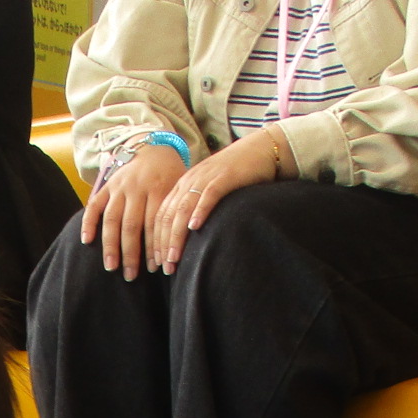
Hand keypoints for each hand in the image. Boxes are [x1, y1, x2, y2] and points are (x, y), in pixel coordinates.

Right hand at [80, 144, 186, 278]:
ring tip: (111, 266)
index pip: (154, 224)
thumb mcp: (180, 188)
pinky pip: (94, 205)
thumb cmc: (170, 175)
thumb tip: (177, 246)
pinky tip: (86, 241)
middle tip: (130, 276)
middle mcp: (137, 188)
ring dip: (110, 245)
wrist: (154, 148)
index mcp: (158, 188)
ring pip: (112, 219)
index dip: (153, 247)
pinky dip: (88, 223)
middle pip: (131, 226)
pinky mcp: (106, 186)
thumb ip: (176, 211)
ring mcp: (119, 187)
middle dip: (130, 253)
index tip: (155, 268)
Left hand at [151, 127, 291, 273]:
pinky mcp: (225, 177)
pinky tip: (194, 227)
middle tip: (164, 267)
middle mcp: (190, 181)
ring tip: (174, 256)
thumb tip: (187, 237)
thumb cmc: (236, 175)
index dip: (156, 240)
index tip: (157, 263)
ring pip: (184, 208)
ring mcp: (206, 178)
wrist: (261, 149)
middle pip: (169, 215)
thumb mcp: (209, 190)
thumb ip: (196, 207)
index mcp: (183, 185)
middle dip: (163, 243)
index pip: (162, 215)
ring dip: (176, 235)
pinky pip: (209, 195)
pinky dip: (200, 211)